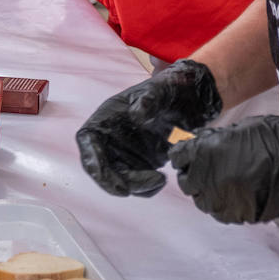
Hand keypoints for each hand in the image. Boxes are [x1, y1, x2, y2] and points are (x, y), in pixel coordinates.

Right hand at [75, 59, 222, 196]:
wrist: (190, 101)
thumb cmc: (168, 91)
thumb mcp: (158, 91)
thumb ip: (147, 101)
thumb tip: (136, 116)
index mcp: (105, 119)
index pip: (88, 142)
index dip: (94, 164)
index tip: (113, 180)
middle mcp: (109, 140)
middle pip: (101, 167)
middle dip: (116, 182)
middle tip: (142, 185)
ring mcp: (123, 155)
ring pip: (119, 180)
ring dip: (136, 186)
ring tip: (160, 179)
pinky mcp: (139, 166)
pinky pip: (137, 185)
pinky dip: (147, 188)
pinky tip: (162, 180)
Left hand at [169, 116, 278, 222]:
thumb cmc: (274, 137)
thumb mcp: (236, 128)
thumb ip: (212, 140)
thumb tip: (198, 145)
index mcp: (203, 153)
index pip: (176, 158)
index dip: (183, 157)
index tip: (188, 157)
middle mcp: (208, 179)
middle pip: (187, 183)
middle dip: (193, 176)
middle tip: (206, 172)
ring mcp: (225, 200)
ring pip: (203, 203)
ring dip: (209, 194)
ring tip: (222, 185)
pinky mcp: (242, 215)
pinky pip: (225, 214)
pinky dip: (227, 206)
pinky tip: (236, 196)